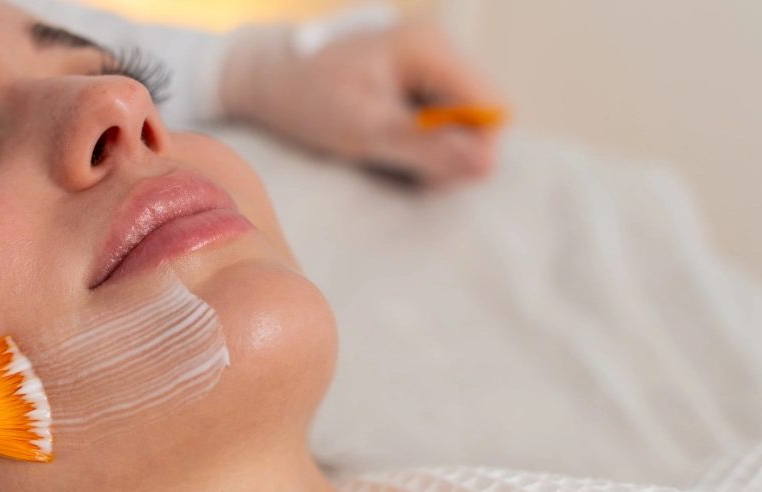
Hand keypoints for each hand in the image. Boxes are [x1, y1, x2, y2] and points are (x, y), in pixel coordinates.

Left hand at [222, 21, 501, 186]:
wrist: (269, 79)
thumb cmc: (308, 100)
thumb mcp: (363, 130)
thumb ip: (424, 148)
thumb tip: (485, 167)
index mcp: (432, 48)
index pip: (492, 108)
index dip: (473, 149)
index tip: (431, 174)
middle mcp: (441, 47)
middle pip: (482, 114)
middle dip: (454, 150)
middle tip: (406, 169)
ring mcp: (432, 61)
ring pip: (465, 120)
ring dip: (438, 148)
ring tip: (391, 154)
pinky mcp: (420, 78)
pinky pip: (443, 117)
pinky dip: (423, 139)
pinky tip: (391, 143)